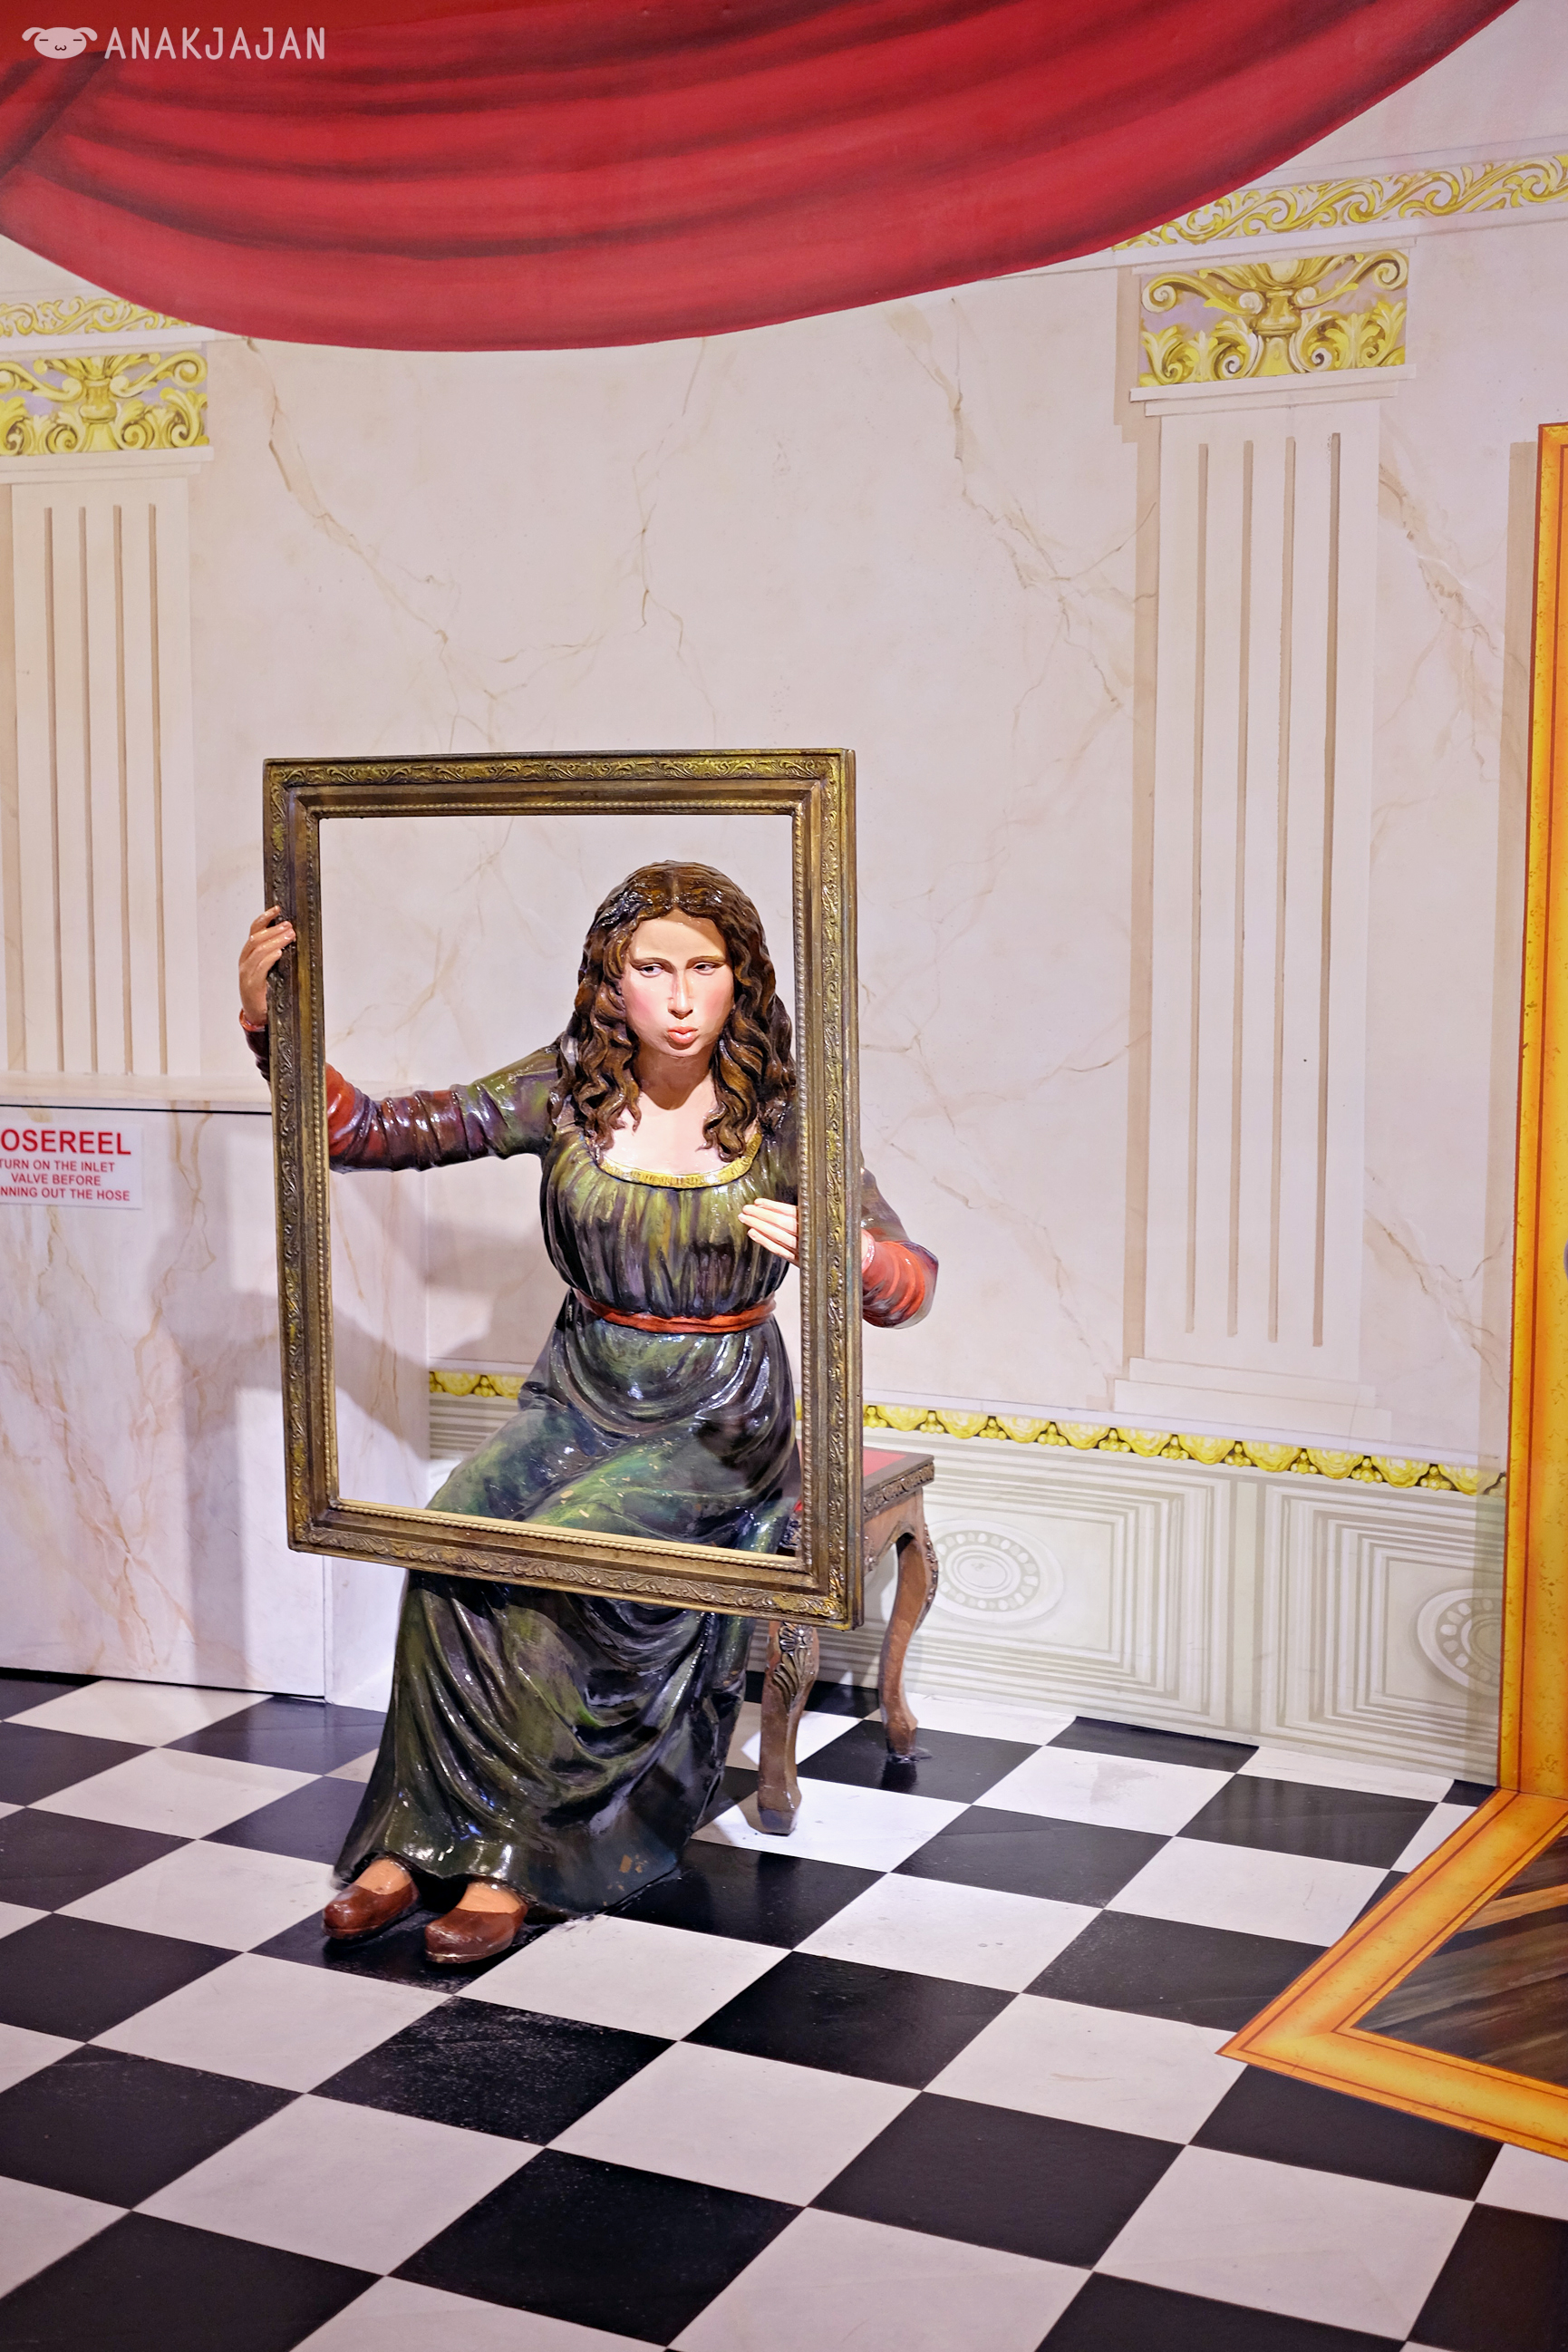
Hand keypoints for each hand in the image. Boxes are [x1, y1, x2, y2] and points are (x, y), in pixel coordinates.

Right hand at [240, 906, 294, 1024]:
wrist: (257, 1015)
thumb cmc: (266, 992)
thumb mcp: (270, 969)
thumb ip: (275, 954)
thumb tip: (290, 937)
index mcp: (249, 955)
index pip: (254, 931)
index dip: (265, 918)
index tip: (277, 909)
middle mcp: (245, 962)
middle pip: (256, 939)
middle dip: (274, 930)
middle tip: (289, 926)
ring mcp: (246, 973)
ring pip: (258, 951)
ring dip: (275, 941)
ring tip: (289, 936)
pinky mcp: (251, 985)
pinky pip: (260, 968)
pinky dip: (269, 958)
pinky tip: (279, 952)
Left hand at [739, 1199, 875, 1271]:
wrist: (860, 1259)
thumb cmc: (847, 1233)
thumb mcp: (839, 1213)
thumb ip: (824, 1202)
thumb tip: (822, 1177)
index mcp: (820, 1221)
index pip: (793, 1212)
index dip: (774, 1207)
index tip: (758, 1202)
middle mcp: (811, 1235)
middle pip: (782, 1225)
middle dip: (762, 1216)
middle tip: (745, 1210)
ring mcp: (805, 1250)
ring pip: (778, 1238)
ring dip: (760, 1228)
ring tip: (745, 1219)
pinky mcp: (802, 1261)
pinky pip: (781, 1252)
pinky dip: (766, 1243)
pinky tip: (754, 1234)